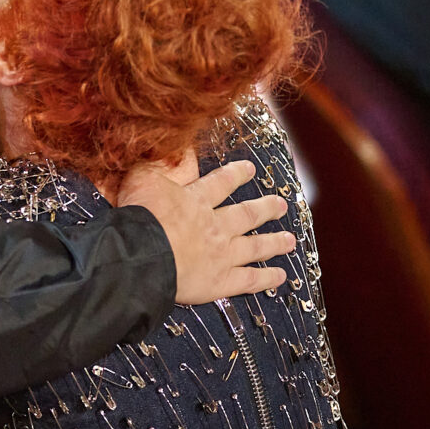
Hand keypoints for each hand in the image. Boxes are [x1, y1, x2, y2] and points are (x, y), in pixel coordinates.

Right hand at [116, 159, 293, 304]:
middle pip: (246, 215)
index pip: (221, 183)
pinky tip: (279, 276)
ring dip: (273, 242)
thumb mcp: (142, 177)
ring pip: (254, 246)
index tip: (250, 169)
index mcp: (196, 200)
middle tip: (281, 205)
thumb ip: (155, 163)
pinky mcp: (220, 281)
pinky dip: (266, 278)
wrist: (143, 254)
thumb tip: (162, 146)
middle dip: (265, 208)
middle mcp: (215, 225)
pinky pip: (249, 279)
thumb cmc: (140, 216)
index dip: (236, 174)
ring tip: (289, 240)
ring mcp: (221, 254)